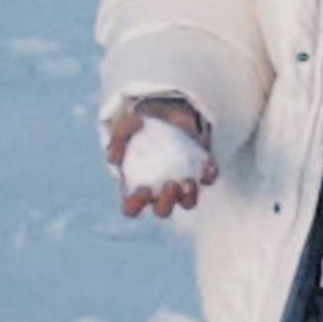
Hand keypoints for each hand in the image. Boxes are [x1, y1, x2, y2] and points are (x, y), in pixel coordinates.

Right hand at [108, 94, 216, 217]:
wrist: (164, 112)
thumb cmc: (140, 126)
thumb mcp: (125, 128)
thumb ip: (117, 140)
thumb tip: (113, 157)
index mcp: (136, 187)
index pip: (131, 207)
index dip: (136, 204)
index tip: (143, 189)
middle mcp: (159, 191)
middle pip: (162, 210)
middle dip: (166, 202)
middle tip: (170, 184)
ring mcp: (181, 183)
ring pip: (187, 202)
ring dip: (189, 197)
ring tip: (189, 182)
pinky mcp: (200, 171)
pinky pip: (207, 179)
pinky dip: (209, 175)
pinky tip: (208, 166)